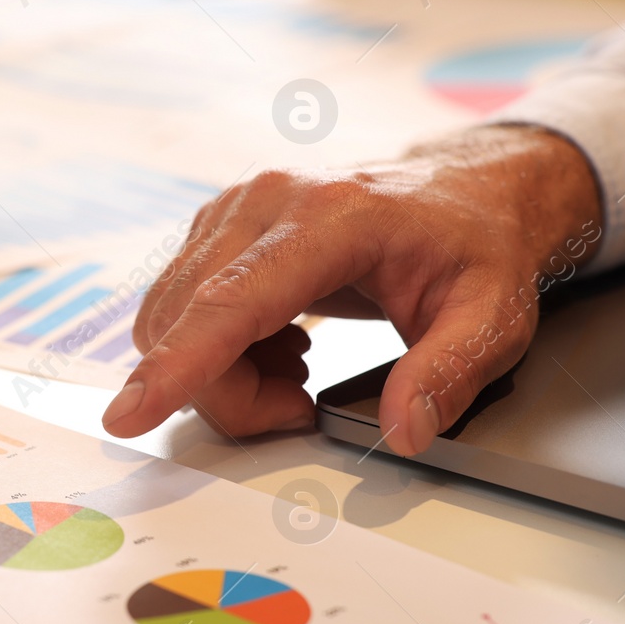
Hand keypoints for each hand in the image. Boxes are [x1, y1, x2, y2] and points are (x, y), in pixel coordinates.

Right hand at [101, 127, 602, 455]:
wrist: (465, 192)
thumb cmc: (475, 247)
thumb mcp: (493, 317)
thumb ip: (449, 375)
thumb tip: (403, 431)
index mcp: (329, 216)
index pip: (232, 300)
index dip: (180, 363)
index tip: (131, 413)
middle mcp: (264, 203)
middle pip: (189, 323)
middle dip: (228, 395)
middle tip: (302, 409)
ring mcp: (233, 211)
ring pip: (173, 321)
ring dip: (222, 376)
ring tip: (300, 374)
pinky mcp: (219, 229)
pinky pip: (181, 311)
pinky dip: (218, 353)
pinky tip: (282, 349)